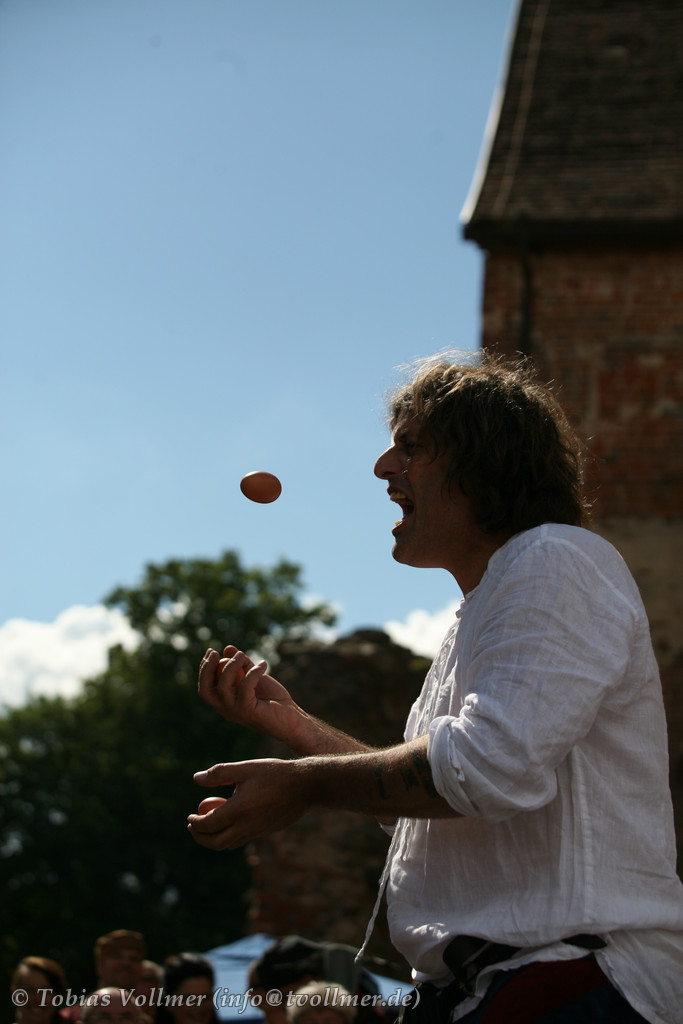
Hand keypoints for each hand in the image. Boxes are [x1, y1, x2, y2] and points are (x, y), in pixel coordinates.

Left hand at [187, 759, 309, 848]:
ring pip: (229, 845)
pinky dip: (230, 836)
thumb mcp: (245, 768)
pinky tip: (231, 821)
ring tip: (209, 826)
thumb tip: (196, 778)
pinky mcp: (266, 833)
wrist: (306, 786)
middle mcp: (247, 826)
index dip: (195, 823)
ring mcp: (257, 832)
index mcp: (238, 809)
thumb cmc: (275, 773)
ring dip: (214, 840)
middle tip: (193, 826)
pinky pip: (242, 840)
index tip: (189, 817)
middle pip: (215, 842)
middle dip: (200, 838)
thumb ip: (219, 773)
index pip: (208, 825)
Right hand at [198, 646, 297, 734]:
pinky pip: (245, 687)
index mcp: (225, 703)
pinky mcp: (249, 711)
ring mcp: (236, 712)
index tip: (211, 651)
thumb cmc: (273, 699)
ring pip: (223, 687)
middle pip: (205, 690)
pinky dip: (253, 672)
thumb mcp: (255, 678)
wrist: (292, 718)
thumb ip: (242, 665)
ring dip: (231, 666)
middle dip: (206, 669)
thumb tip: (228, 648)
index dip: (204, 669)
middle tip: (215, 652)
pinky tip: (264, 665)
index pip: (205, 687)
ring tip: (242, 655)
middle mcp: (226, 710)